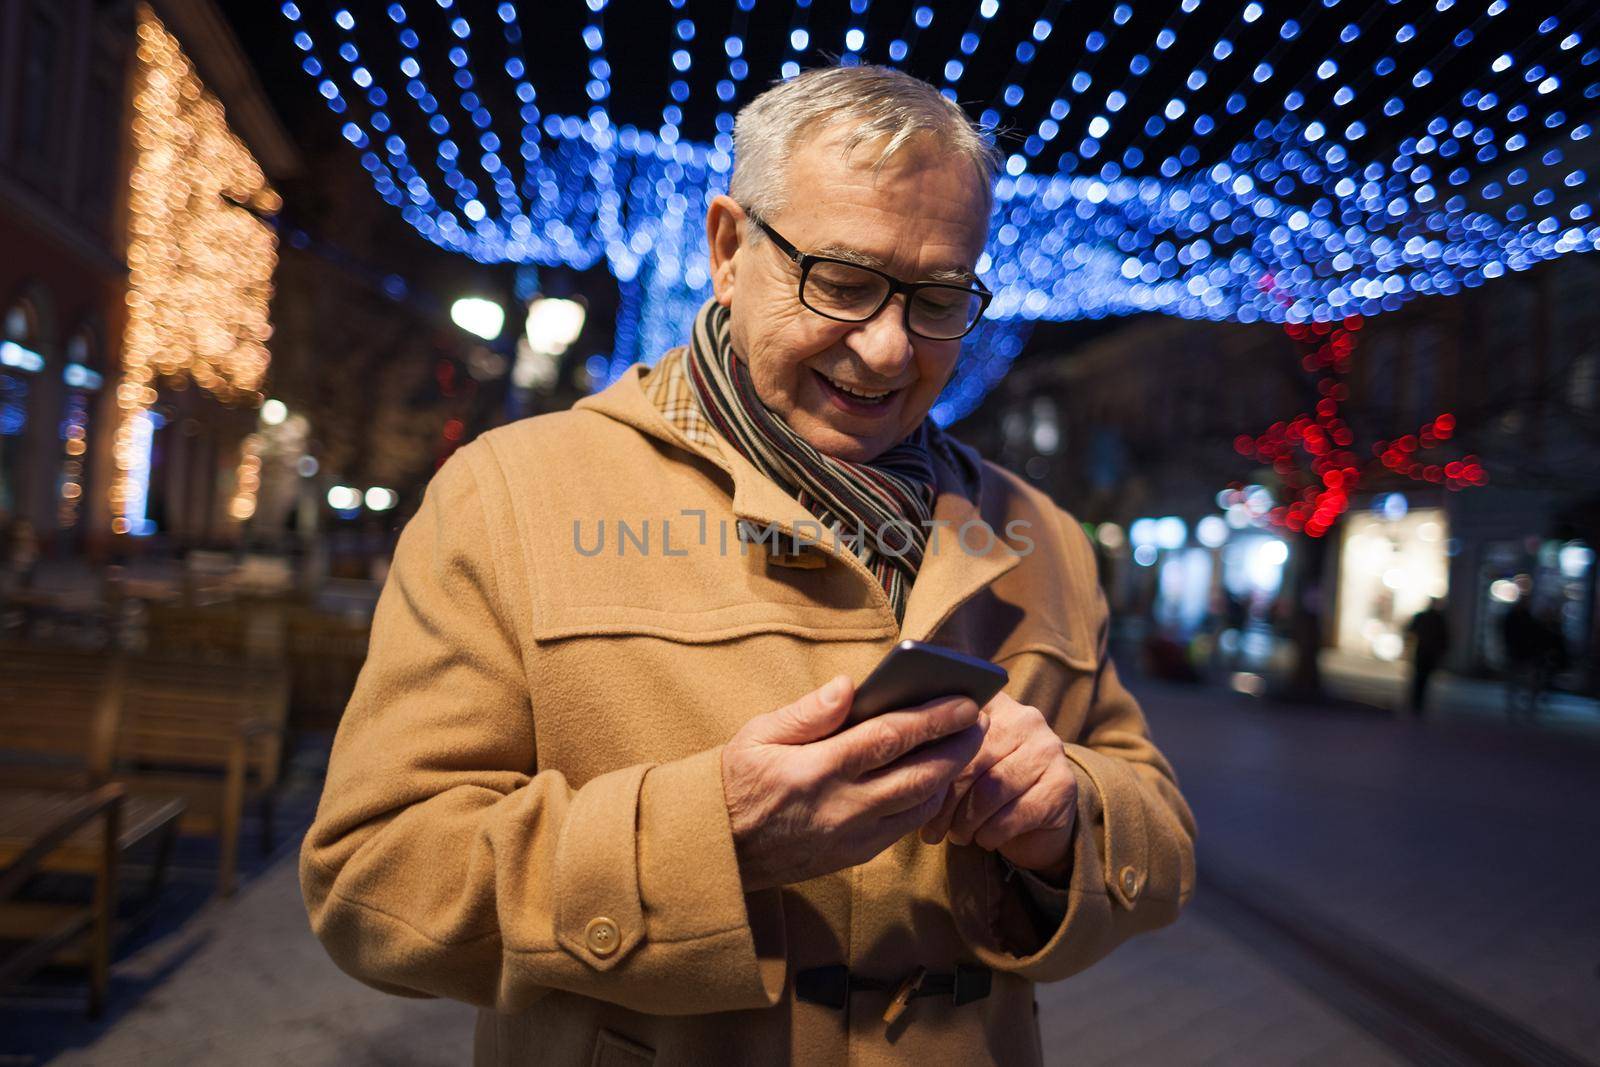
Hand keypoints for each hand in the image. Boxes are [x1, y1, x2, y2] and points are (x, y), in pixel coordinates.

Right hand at [722, 675, 986, 891]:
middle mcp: (842, 807)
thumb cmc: (737, 782)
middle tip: (980, 720)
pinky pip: (906, 827)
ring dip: (950, 775)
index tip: (964, 700)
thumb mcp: (757, 736)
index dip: (932, 719)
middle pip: (919, 775)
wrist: (718, 849)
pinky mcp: (855, 856)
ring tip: (966, 744)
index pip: (889, 739)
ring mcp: (852, 836)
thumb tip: (849, 686)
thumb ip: (807, 713)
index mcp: (816, 770)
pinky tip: (937, 779)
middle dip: (957, 746)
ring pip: (920, 805)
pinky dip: (928, 801)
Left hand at [920, 692, 1077, 875]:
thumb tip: (895, 761)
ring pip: (992, 789)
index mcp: (992, 702)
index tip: (911, 789)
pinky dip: (993, 833)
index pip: (953, 724)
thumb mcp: (959, 763)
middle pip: (970, 759)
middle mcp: (1025, 717)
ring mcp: (1048, 749)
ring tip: (956, 836)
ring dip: (967, 821)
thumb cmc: (983, 788)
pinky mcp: (1062, 785)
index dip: (928, 760)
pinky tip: (984, 840)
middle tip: (930, 829)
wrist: (1037, 821)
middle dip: (945, 801)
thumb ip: (935, 750)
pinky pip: (1016, 813)